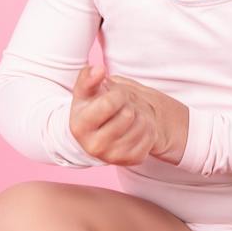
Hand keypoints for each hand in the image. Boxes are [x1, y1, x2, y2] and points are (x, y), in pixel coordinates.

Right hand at [69, 62, 188, 165]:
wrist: (94, 138)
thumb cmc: (90, 109)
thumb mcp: (84, 93)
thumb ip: (88, 78)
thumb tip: (99, 70)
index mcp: (80, 126)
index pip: (110, 102)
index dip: (117, 94)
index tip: (113, 96)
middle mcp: (95, 146)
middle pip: (128, 115)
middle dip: (127, 105)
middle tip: (120, 108)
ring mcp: (113, 156)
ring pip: (142, 125)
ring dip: (139, 116)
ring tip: (127, 117)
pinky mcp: (131, 160)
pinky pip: (150, 137)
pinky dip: (147, 129)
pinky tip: (135, 128)